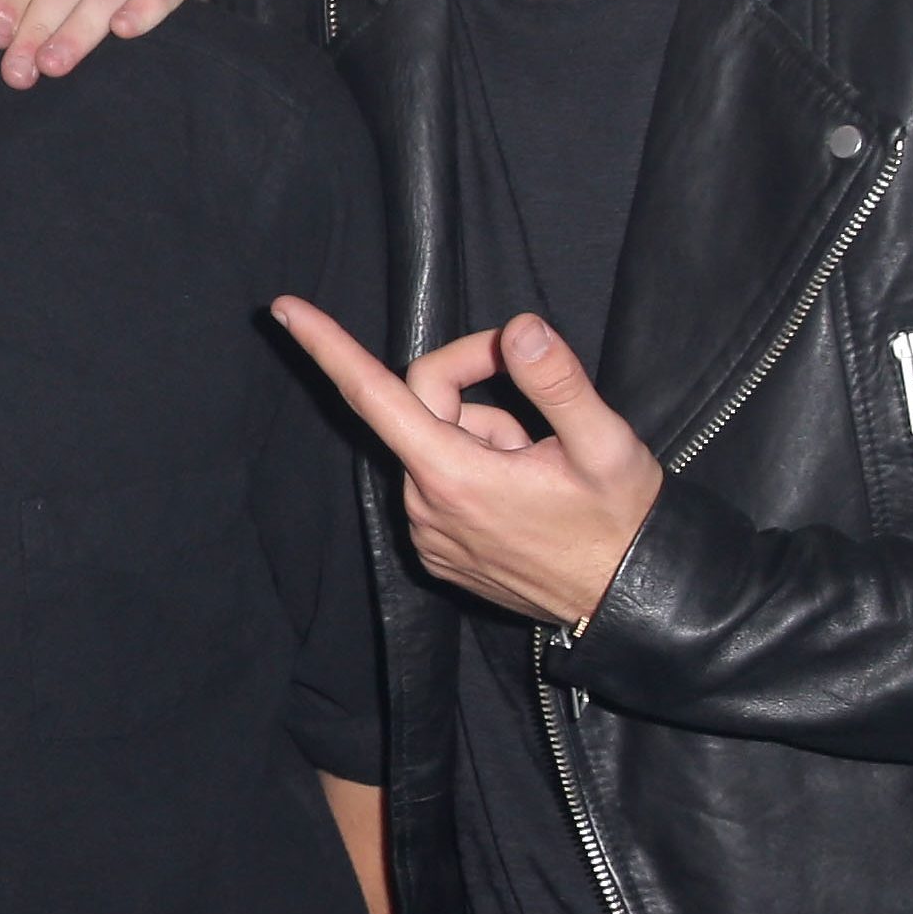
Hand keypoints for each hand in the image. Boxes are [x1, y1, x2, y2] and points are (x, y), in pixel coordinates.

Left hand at [272, 298, 664, 630]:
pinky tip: (524, 494)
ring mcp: (428, 534)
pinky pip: (441, 484)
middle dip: (478, 388)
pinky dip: (476, 471)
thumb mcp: (604, 445)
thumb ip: (556, 382)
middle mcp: (424, 506)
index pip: (374, 394)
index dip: (328, 346)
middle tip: (541, 410)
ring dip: (485, 437)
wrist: (629, 604)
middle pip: (423, 406)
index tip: (283, 310)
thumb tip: (518, 329)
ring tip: (540, 468)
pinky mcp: (439, 552)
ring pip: (437, 445)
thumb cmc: (620, 523)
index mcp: (454, 475)